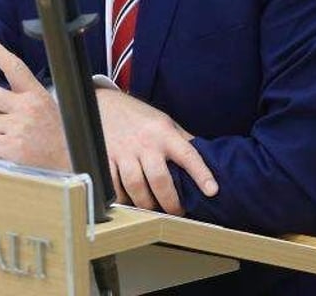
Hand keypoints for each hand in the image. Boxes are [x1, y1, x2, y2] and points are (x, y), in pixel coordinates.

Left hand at [0, 34, 69, 170]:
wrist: (72, 162)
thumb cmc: (57, 135)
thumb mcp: (46, 107)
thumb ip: (23, 98)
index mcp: (36, 93)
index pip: (14, 66)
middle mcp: (27, 106)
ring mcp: (19, 127)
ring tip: (12, 138)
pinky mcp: (13, 148)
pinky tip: (11, 151)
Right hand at [96, 87, 217, 214]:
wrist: (103, 103)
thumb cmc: (139, 116)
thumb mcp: (165, 122)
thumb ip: (182, 141)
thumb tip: (208, 159)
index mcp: (163, 132)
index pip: (187, 155)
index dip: (201, 174)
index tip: (212, 191)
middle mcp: (144, 142)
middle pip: (159, 179)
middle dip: (170, 202)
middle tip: (177, 212)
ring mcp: (123, 151)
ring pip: (135, 186)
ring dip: (146, 204)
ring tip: (153, 210)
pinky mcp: (105, 157)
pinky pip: (114, 185)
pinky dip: (122, 198)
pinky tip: (130, 202)